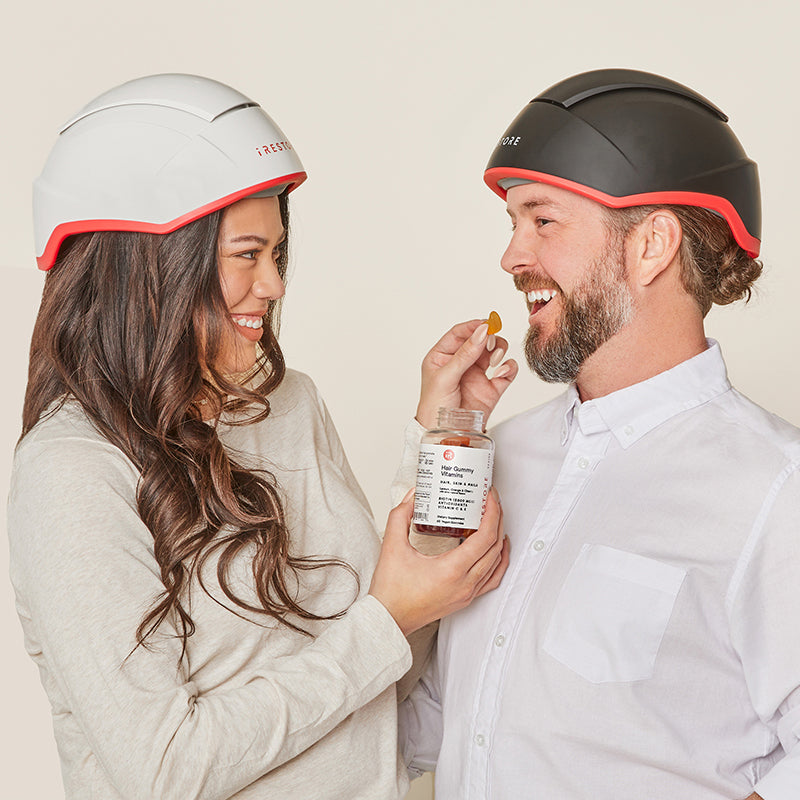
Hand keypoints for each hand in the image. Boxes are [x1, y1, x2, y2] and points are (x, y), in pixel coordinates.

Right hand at [369, 488, 509, 635]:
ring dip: (499, 538)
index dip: (493, 513)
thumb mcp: (392, 546)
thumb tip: (413, 497)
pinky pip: (492, 579)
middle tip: (491, 502)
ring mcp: (467, 593)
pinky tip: (496, 550)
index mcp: (452, 570)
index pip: (485, 537)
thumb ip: (400, 516)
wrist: (388, 619)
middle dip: (498, 520)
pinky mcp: (465, 599)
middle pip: (495, 547)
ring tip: (494, 520)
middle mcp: (465, 583)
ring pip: (497, 563)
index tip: (490, 497)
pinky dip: (499, 561)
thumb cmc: (390, 591)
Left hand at [416, 319, 518, 429]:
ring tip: (495, 359)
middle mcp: (461, 362)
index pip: (459, 334)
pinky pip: (506, 371)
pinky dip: (509, 368)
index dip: (473, 326)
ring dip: (499, 350)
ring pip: (495, 352)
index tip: (486, 324)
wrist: (446, 435)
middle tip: (491, 342)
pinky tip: (501, 373)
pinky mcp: (492, 388)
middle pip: (480, 339)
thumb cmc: (435, 408)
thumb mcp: (445, 377)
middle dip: (488, 337)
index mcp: (443, 356)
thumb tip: (481, 332)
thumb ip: (464, 354)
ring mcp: (477, 374)